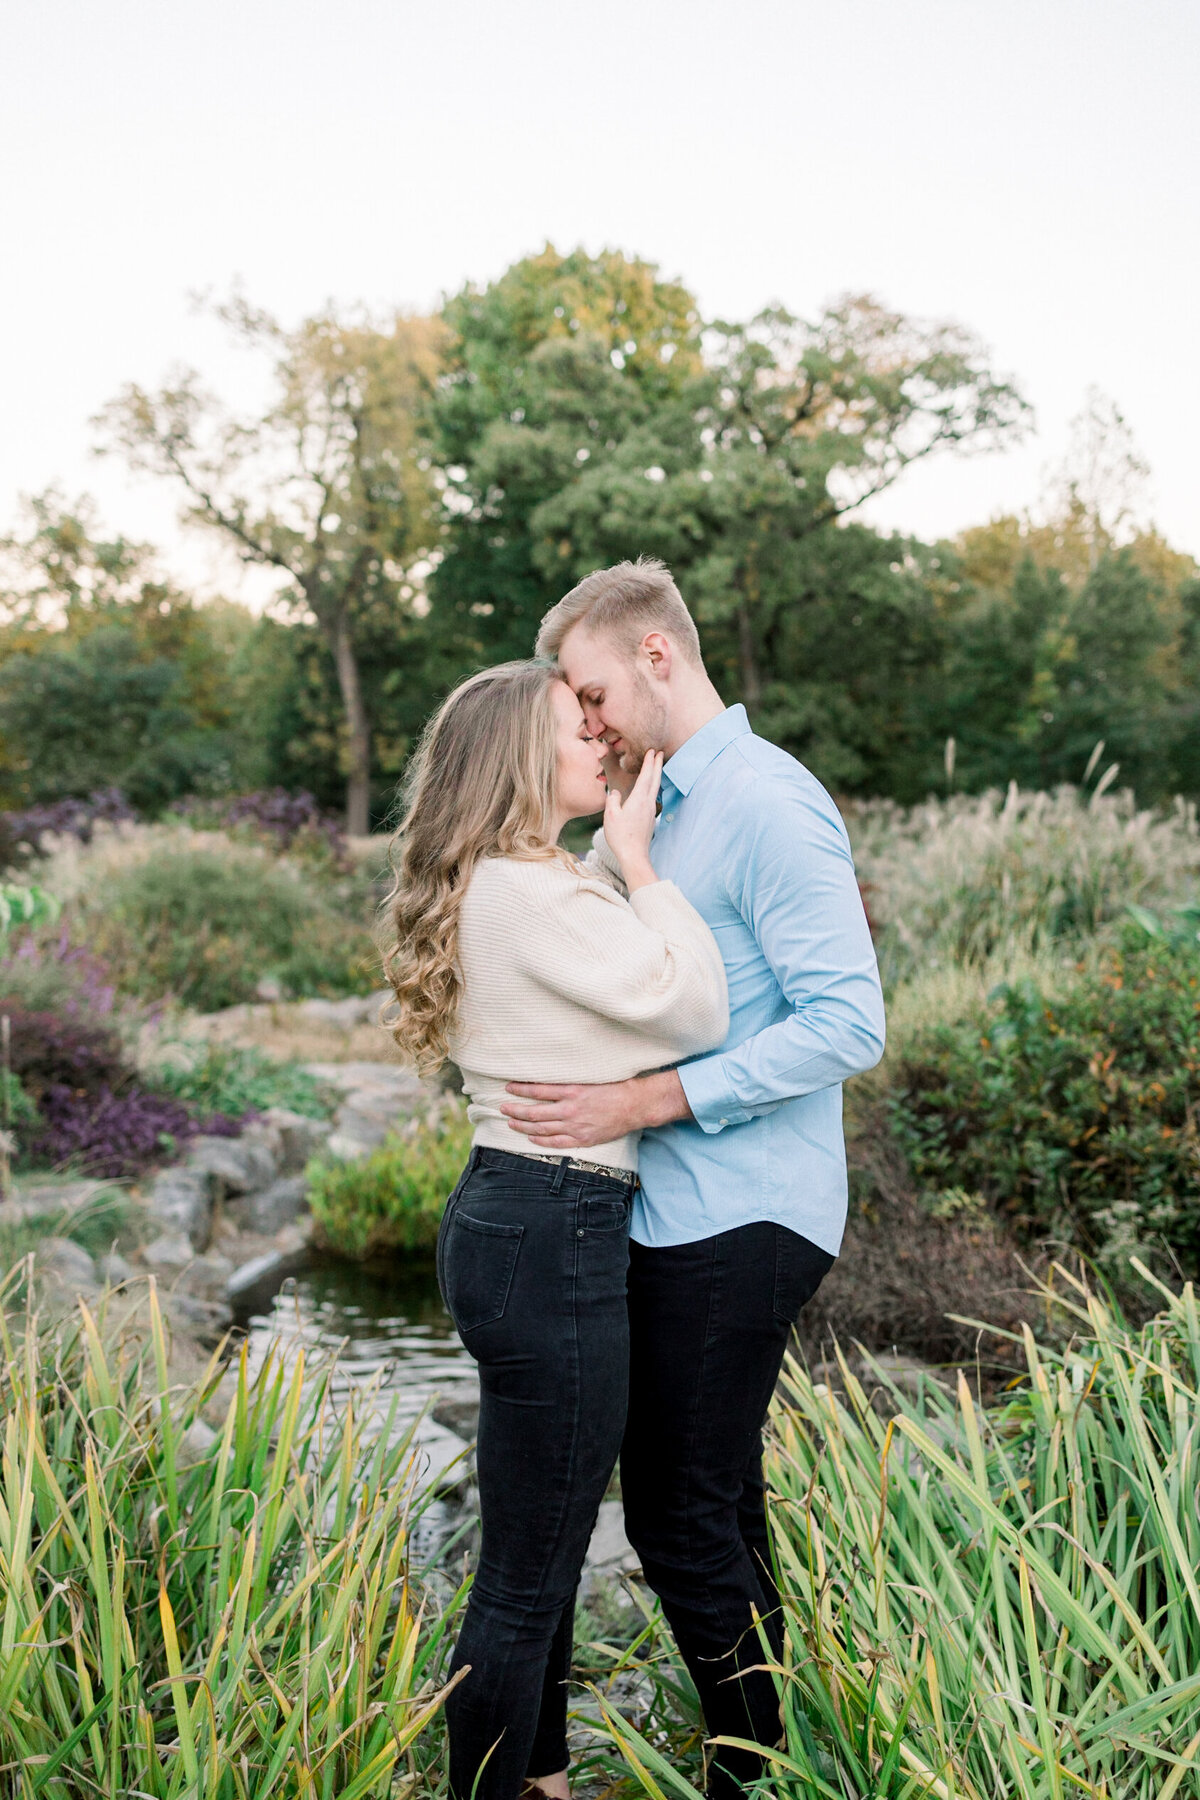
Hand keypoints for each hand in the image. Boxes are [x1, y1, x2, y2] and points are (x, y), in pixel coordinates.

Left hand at [501, 1070, 689, 1148]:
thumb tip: (550, 1075)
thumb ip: (571, 1080)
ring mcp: (576, 1126)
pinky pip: (556, 1142)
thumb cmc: (616, 1087)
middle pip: (535, 1112)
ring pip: (542, 1128)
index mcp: (572, 1091)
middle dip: (516, 1109)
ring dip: (523, 1125)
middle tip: (502, 1107)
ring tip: (511, 1121)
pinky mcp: (583, 1139)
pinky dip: (541, 1140)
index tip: (509, 1087)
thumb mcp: (591, 1077)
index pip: (538, 1090)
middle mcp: (570, 1109)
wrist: (635, 1106)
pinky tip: (530, 1137)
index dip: (521, 1089)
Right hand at [602, 750, 662, 886]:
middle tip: (660, 752)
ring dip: (656, 775)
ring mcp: (650, 811)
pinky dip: (653, 786)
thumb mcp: (610, 815)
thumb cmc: (621, 836)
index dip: (649, 762)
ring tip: (657, 766)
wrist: (634, 855)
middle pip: (655, 780)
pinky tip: (649, 788)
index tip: (653, 750)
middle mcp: (648, 803)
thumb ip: (613, 799)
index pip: (646, 776)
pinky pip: (652, 797)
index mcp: (639, 799)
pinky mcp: (649, 818)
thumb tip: (616, 793)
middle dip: (657, 765)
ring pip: (655, 788)